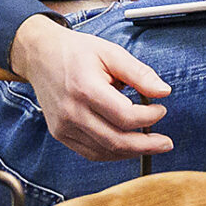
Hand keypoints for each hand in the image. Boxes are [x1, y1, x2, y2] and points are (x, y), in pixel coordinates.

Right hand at [8, 17, 172, 160]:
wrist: (40, 55)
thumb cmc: (76, 52)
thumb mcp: (111, 53)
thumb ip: (139, 73)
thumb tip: (164, 91)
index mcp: (85, 88)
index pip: (124, 116)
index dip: (148, 117)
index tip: (161, 109)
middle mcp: (71, 111)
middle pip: (115, 141)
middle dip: (146, 145)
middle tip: (165, 143)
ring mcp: (63, 126)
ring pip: (104, 151)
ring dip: (131, 152)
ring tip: (150, 145)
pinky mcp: (60, 134)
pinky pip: (90, 152)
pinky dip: (112, 153)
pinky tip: (128, 146)